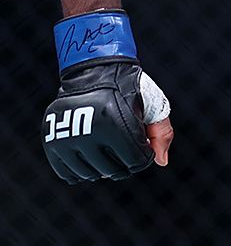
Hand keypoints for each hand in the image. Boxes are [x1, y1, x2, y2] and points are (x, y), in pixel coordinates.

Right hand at [43, 10, 172, 183]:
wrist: (95, 70)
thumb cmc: (129, 89)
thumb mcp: (152, 105)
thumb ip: (162, 133)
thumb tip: (161, 162)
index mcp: (116, 123)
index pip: (135, 162)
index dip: (144, 158)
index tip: (142, 148)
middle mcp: (89, 132)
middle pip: (113, 171)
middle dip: (125, 165)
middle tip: (125, 152)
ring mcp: (67, 138)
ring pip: (89, 175)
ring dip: (102, 169)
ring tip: (107, 153)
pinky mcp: (51, 141)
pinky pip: (67, 174)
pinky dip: (80, 172)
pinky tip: (90, 160)